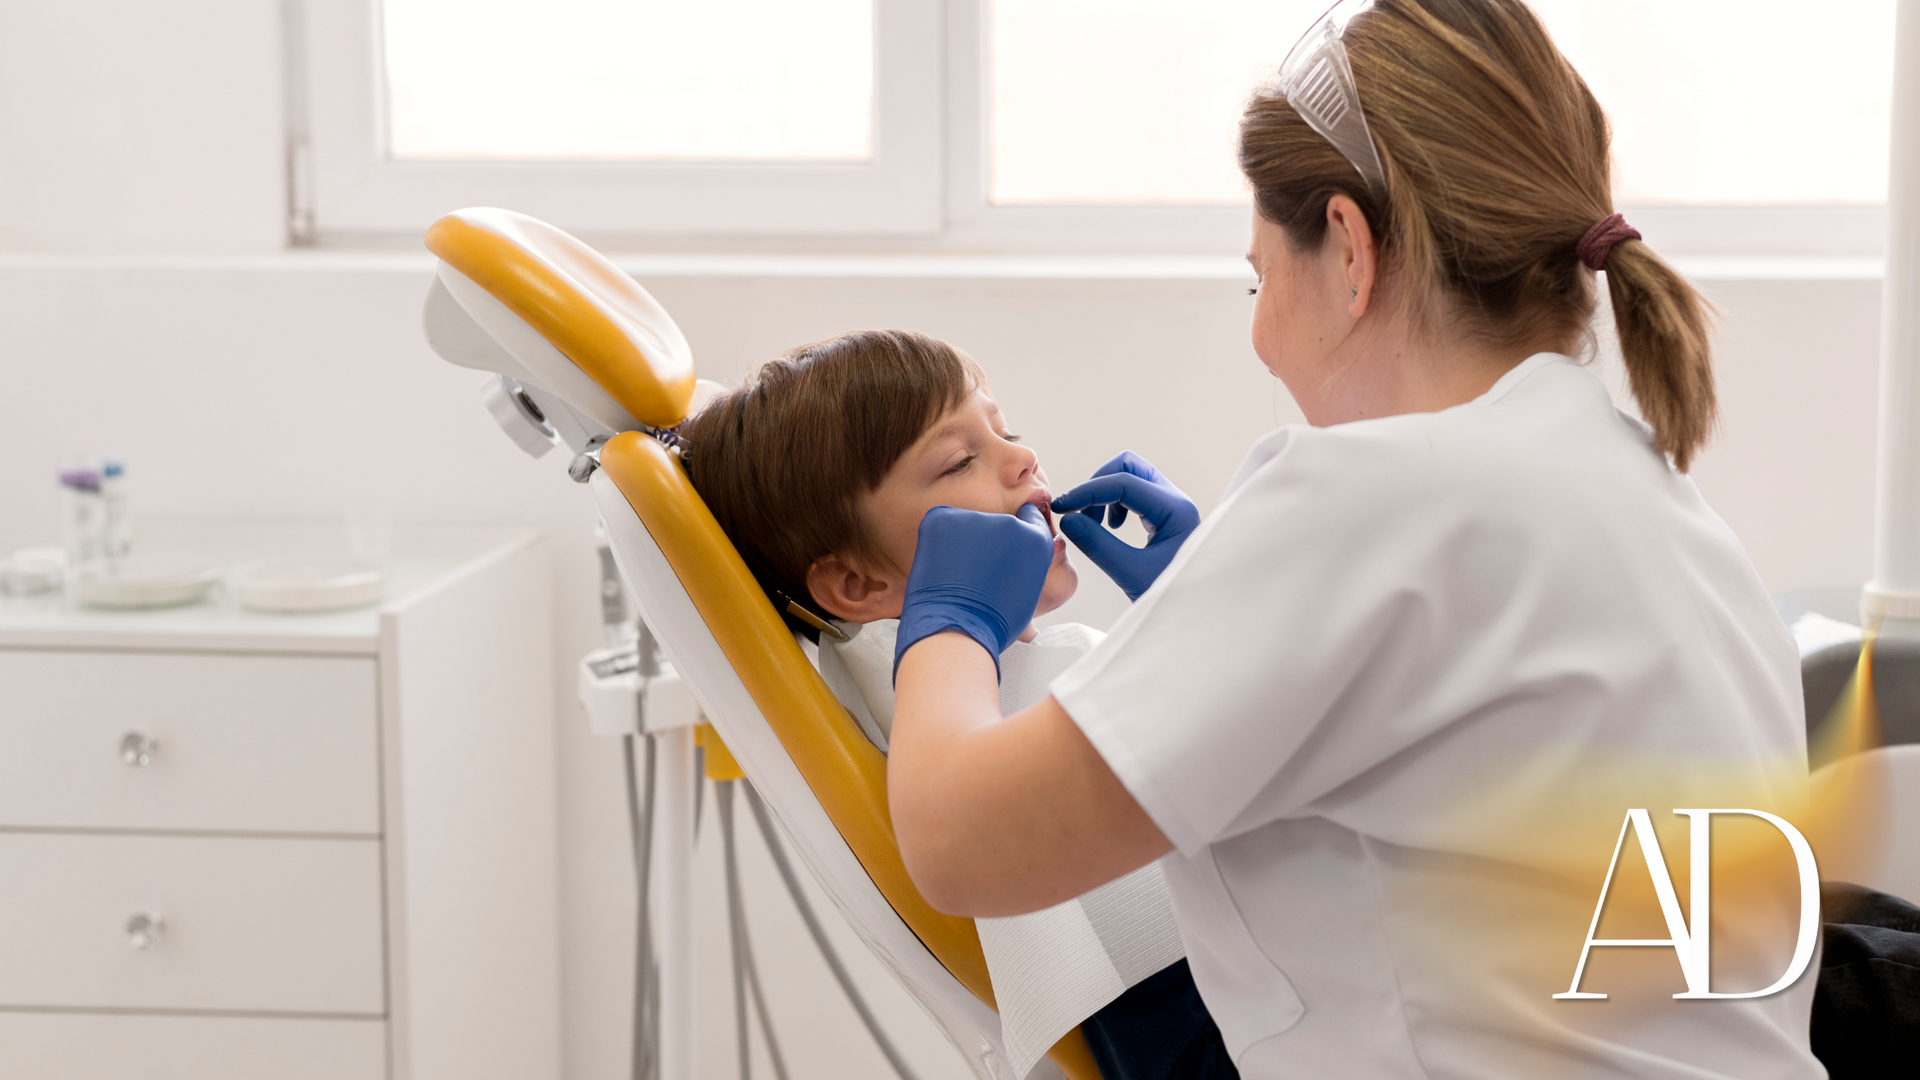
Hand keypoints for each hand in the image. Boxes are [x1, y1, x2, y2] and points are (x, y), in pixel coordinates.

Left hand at [894, 504, 1054, 681]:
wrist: (956, 630)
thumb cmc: (993, 624)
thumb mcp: (1027, 594)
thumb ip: (1026, 566)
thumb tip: (1021, 561)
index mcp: (1034, 540)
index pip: (1030, 518)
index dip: (1018, 531)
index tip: (1007, 542)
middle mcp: (1009, 522)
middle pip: (997, 524)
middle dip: (988, 542)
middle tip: (977, 573)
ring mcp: (974, 519)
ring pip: (968, 525)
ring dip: (962, 542)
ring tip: (956, 574)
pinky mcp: (942, 519)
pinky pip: (940, 524)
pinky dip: (938, 541)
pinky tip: (940, 566)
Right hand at [1050, 451, 1199, 600]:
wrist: (1196, 610)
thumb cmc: (1171, 597)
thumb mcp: (1131, 575)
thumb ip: (1099, 546)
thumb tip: (1067, 520)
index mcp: (1175, 510)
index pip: (1125, 482)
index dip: (1088, 491)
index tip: (1061, 508)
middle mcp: (1176, 500)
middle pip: (1129, 466)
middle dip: (1098, 484)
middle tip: (1078, 513)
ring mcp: (1171, 505)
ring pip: (1131, 476)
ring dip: (1105, 492)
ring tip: (1093, 524)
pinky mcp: (1165, 515)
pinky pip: (1135, 492)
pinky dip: (1114, 502)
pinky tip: (1111, 528)